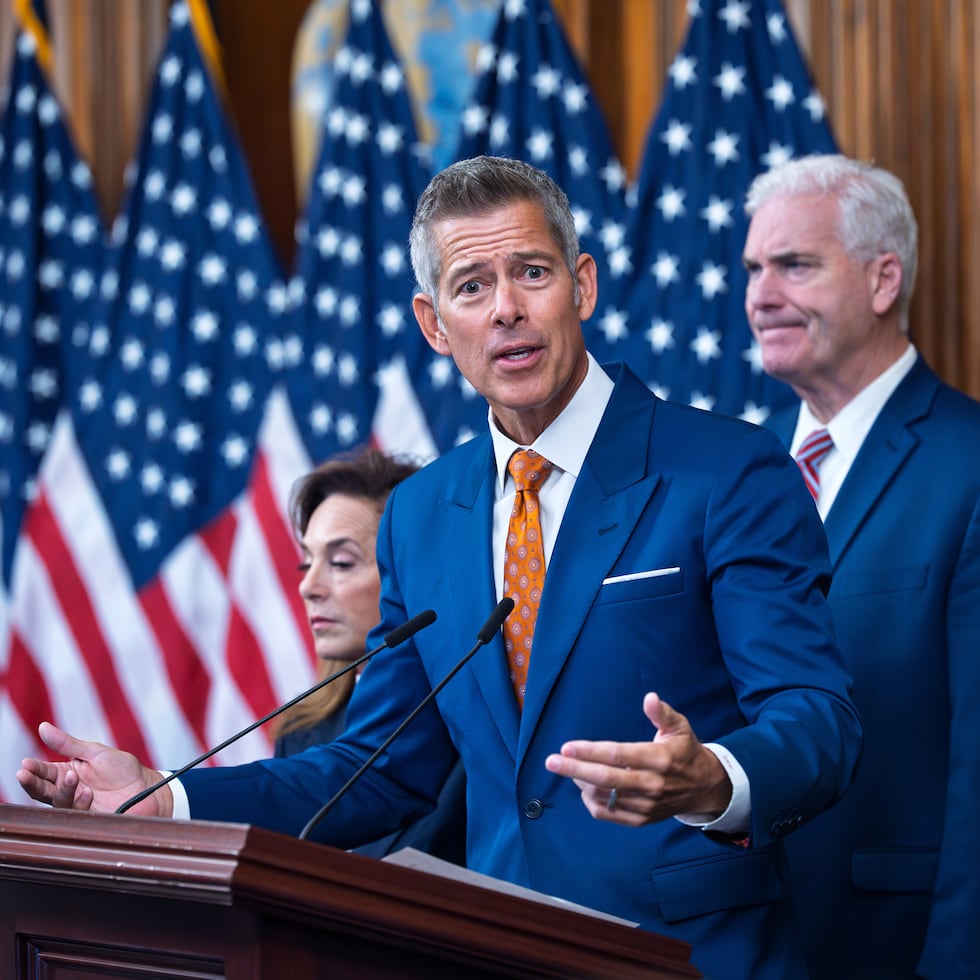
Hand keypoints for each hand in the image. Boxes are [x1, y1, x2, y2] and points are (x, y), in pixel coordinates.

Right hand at [16, 722, 173, 817]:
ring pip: (59, 803)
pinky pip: (78, 814)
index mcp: (67, 774)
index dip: (32, 770)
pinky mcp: (90, 819)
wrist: (148, 787)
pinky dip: (80, 803)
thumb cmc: (122, 769)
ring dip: (62, 790)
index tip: (24, 765)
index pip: (43, 773)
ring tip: (72, 777)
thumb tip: (42, 727)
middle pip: (42, 791)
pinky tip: (88, 793)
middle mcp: (69, 792)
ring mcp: (78, 807)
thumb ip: (68, 744)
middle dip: (32, 783)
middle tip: (24, 775)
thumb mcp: (95, 752)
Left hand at [544, 693, 731, 824]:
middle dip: (574, 769)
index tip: (566, 746)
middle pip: (606, 779)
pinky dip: (592, 803)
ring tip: (567, 768)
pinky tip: (584, 788)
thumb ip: (662, 713)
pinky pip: (610, 814)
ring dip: (580, 784)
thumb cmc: (685, 751)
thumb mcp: (680, 727)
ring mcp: (647, 805)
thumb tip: (649, 697)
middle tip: (551, 762)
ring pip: (605, 797)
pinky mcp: (643, 819)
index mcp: (659, 758)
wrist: (705, 788)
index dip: (590, 751)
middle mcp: (652, 784)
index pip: (617, 755)